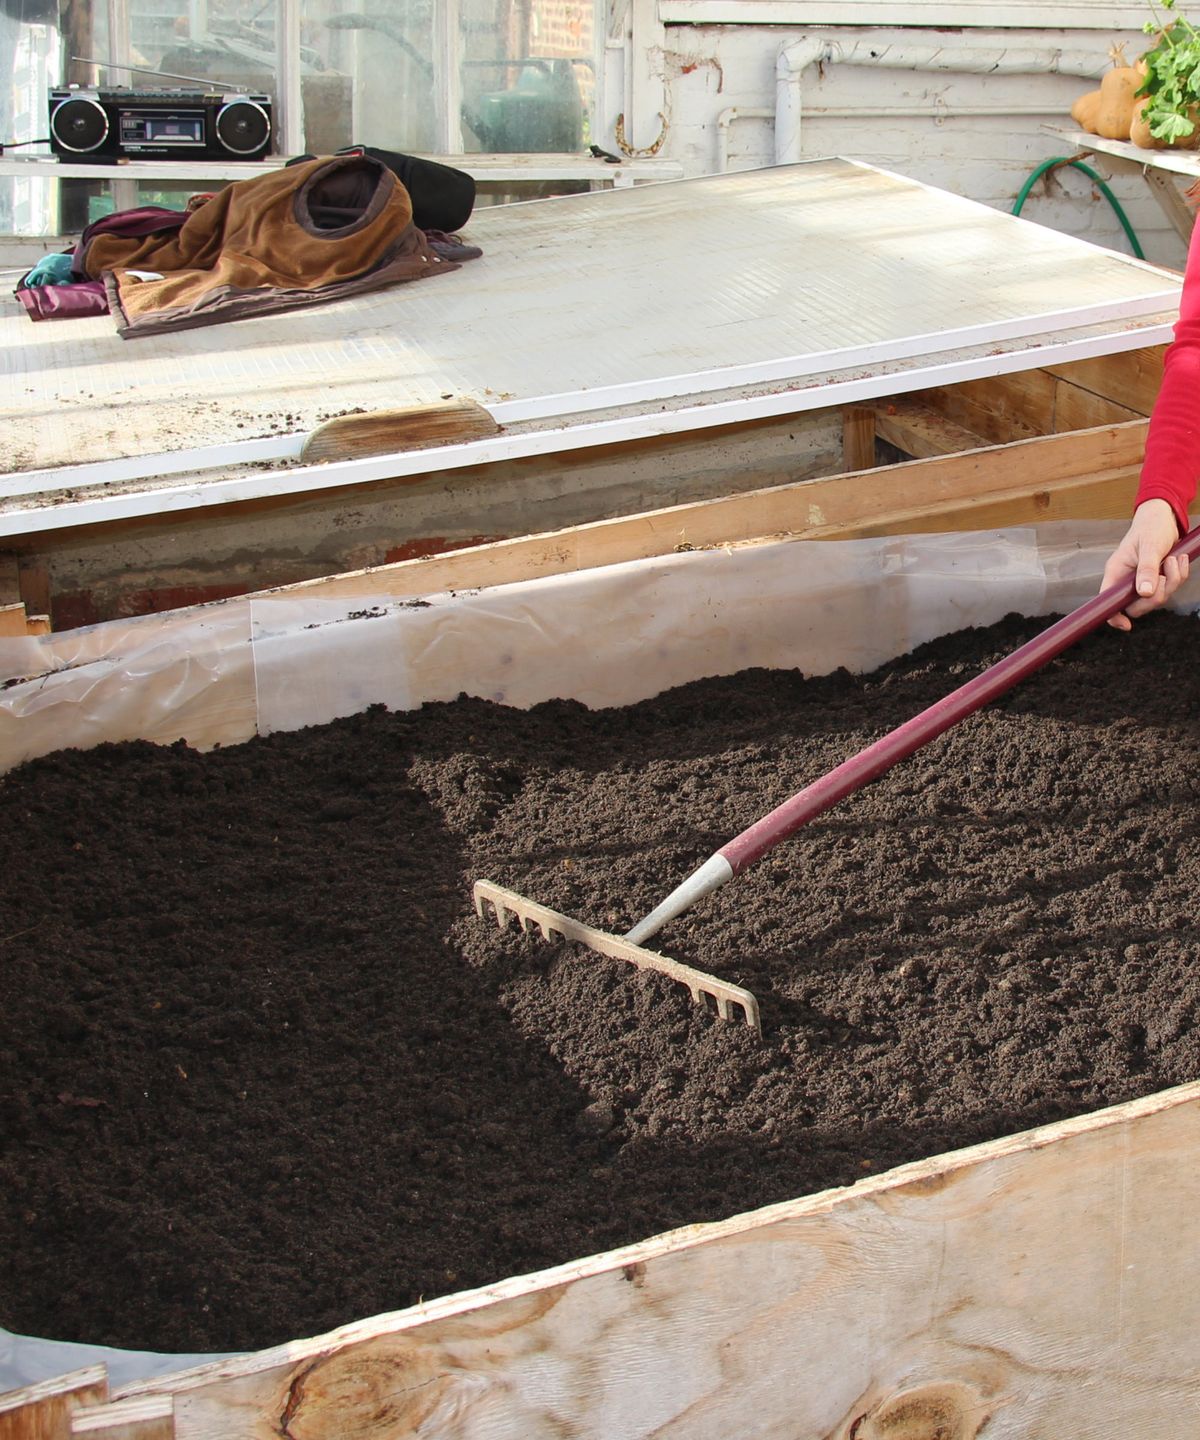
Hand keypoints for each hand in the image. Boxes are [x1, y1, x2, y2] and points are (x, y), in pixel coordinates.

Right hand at [1100, 498, 1188, 631]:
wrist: (1164, 517)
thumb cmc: (1150, 527)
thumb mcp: (1149, 546)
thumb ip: (1146, 569)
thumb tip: (1144, 593)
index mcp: (1116, 573)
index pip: (1108, 601)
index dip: (1114, 616)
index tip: (1126, 625)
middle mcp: (1127, 580)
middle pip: (1137, 606)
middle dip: (1158, 594)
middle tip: (1166, 573)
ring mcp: (1142, 581)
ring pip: (1157, 598)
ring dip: (1172, 580)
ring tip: (1174, 559)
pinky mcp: (1157, 579)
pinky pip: (1170, 589)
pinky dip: (1179, 576)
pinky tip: (1179, 560)